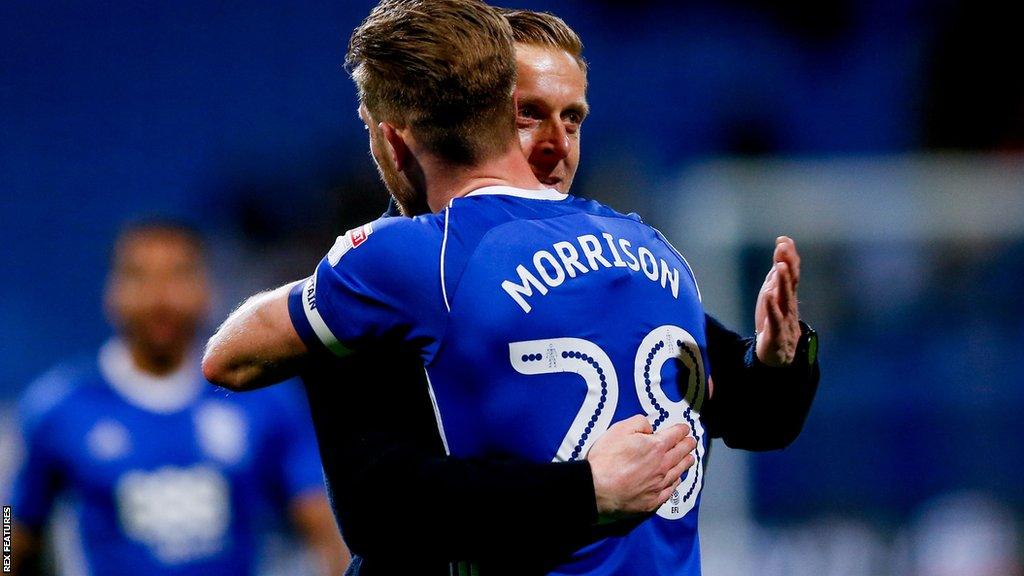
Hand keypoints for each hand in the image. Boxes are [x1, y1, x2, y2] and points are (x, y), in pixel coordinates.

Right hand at [587, 415, 696, 517]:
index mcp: (656, 446)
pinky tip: (677, 480)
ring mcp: (659, 485)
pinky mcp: (653, 501)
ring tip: (690, 459)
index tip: (685, 429)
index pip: (676, 435)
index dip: (682, 430)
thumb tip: (650, 428)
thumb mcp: (619, 429)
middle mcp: (663, 466)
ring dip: (686, 463)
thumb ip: (639, 423)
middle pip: (681, 453)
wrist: (596, 489)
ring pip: (679, 472)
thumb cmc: (606, 458)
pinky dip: (676, 482)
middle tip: (691, 442)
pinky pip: (670, 490)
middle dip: (688, 445)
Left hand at [755, 236, 801, 366]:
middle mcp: (788, 304)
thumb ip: (776, 280)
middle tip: (784, 246)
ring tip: (781, 266)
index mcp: (787, 295)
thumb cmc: (775, 324)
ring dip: (784, 281)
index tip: (783, 239)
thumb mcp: (774, 298)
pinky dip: (772, 307)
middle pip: (790, 282)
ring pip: (785, 298)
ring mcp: (784, 318)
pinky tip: (769, 295)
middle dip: (788, 263)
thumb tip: (779, 257)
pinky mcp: (776, 333)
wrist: (778, 356)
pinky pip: (775, 319)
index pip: (791, 272)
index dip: (788, 256)